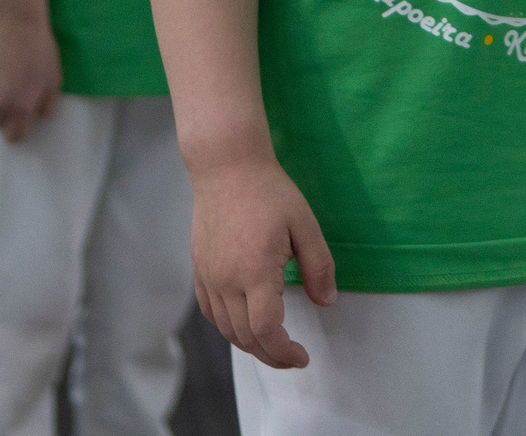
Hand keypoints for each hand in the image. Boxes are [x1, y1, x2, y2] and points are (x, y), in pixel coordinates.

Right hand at [0, 13, 62, 141]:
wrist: (15, 21)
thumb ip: (47, 105)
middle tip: (15, 92)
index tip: (21, 121)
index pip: (13, 136)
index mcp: (20, 108)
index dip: (18, 130)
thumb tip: (39, 117)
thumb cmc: (40, 50)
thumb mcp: (54, 79)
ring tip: (3, 77)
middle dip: (7, 113)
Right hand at [189, 151, 335, 370]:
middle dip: (271, 355)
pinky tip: (245, 325)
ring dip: (251, 345)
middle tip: (293, 357)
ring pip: (226, 329)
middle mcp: (226, 280)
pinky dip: (229, 328)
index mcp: (254, 271)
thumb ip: (318, 266)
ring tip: (274, 344)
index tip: (302, 356)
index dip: (284, 352)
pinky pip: (211, 312)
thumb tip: (326, 302)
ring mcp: (209, 276)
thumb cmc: (269, 191)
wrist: (226, 167)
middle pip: (245, 337)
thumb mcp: (305, 224)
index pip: (265, 330)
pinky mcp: (199, 270)